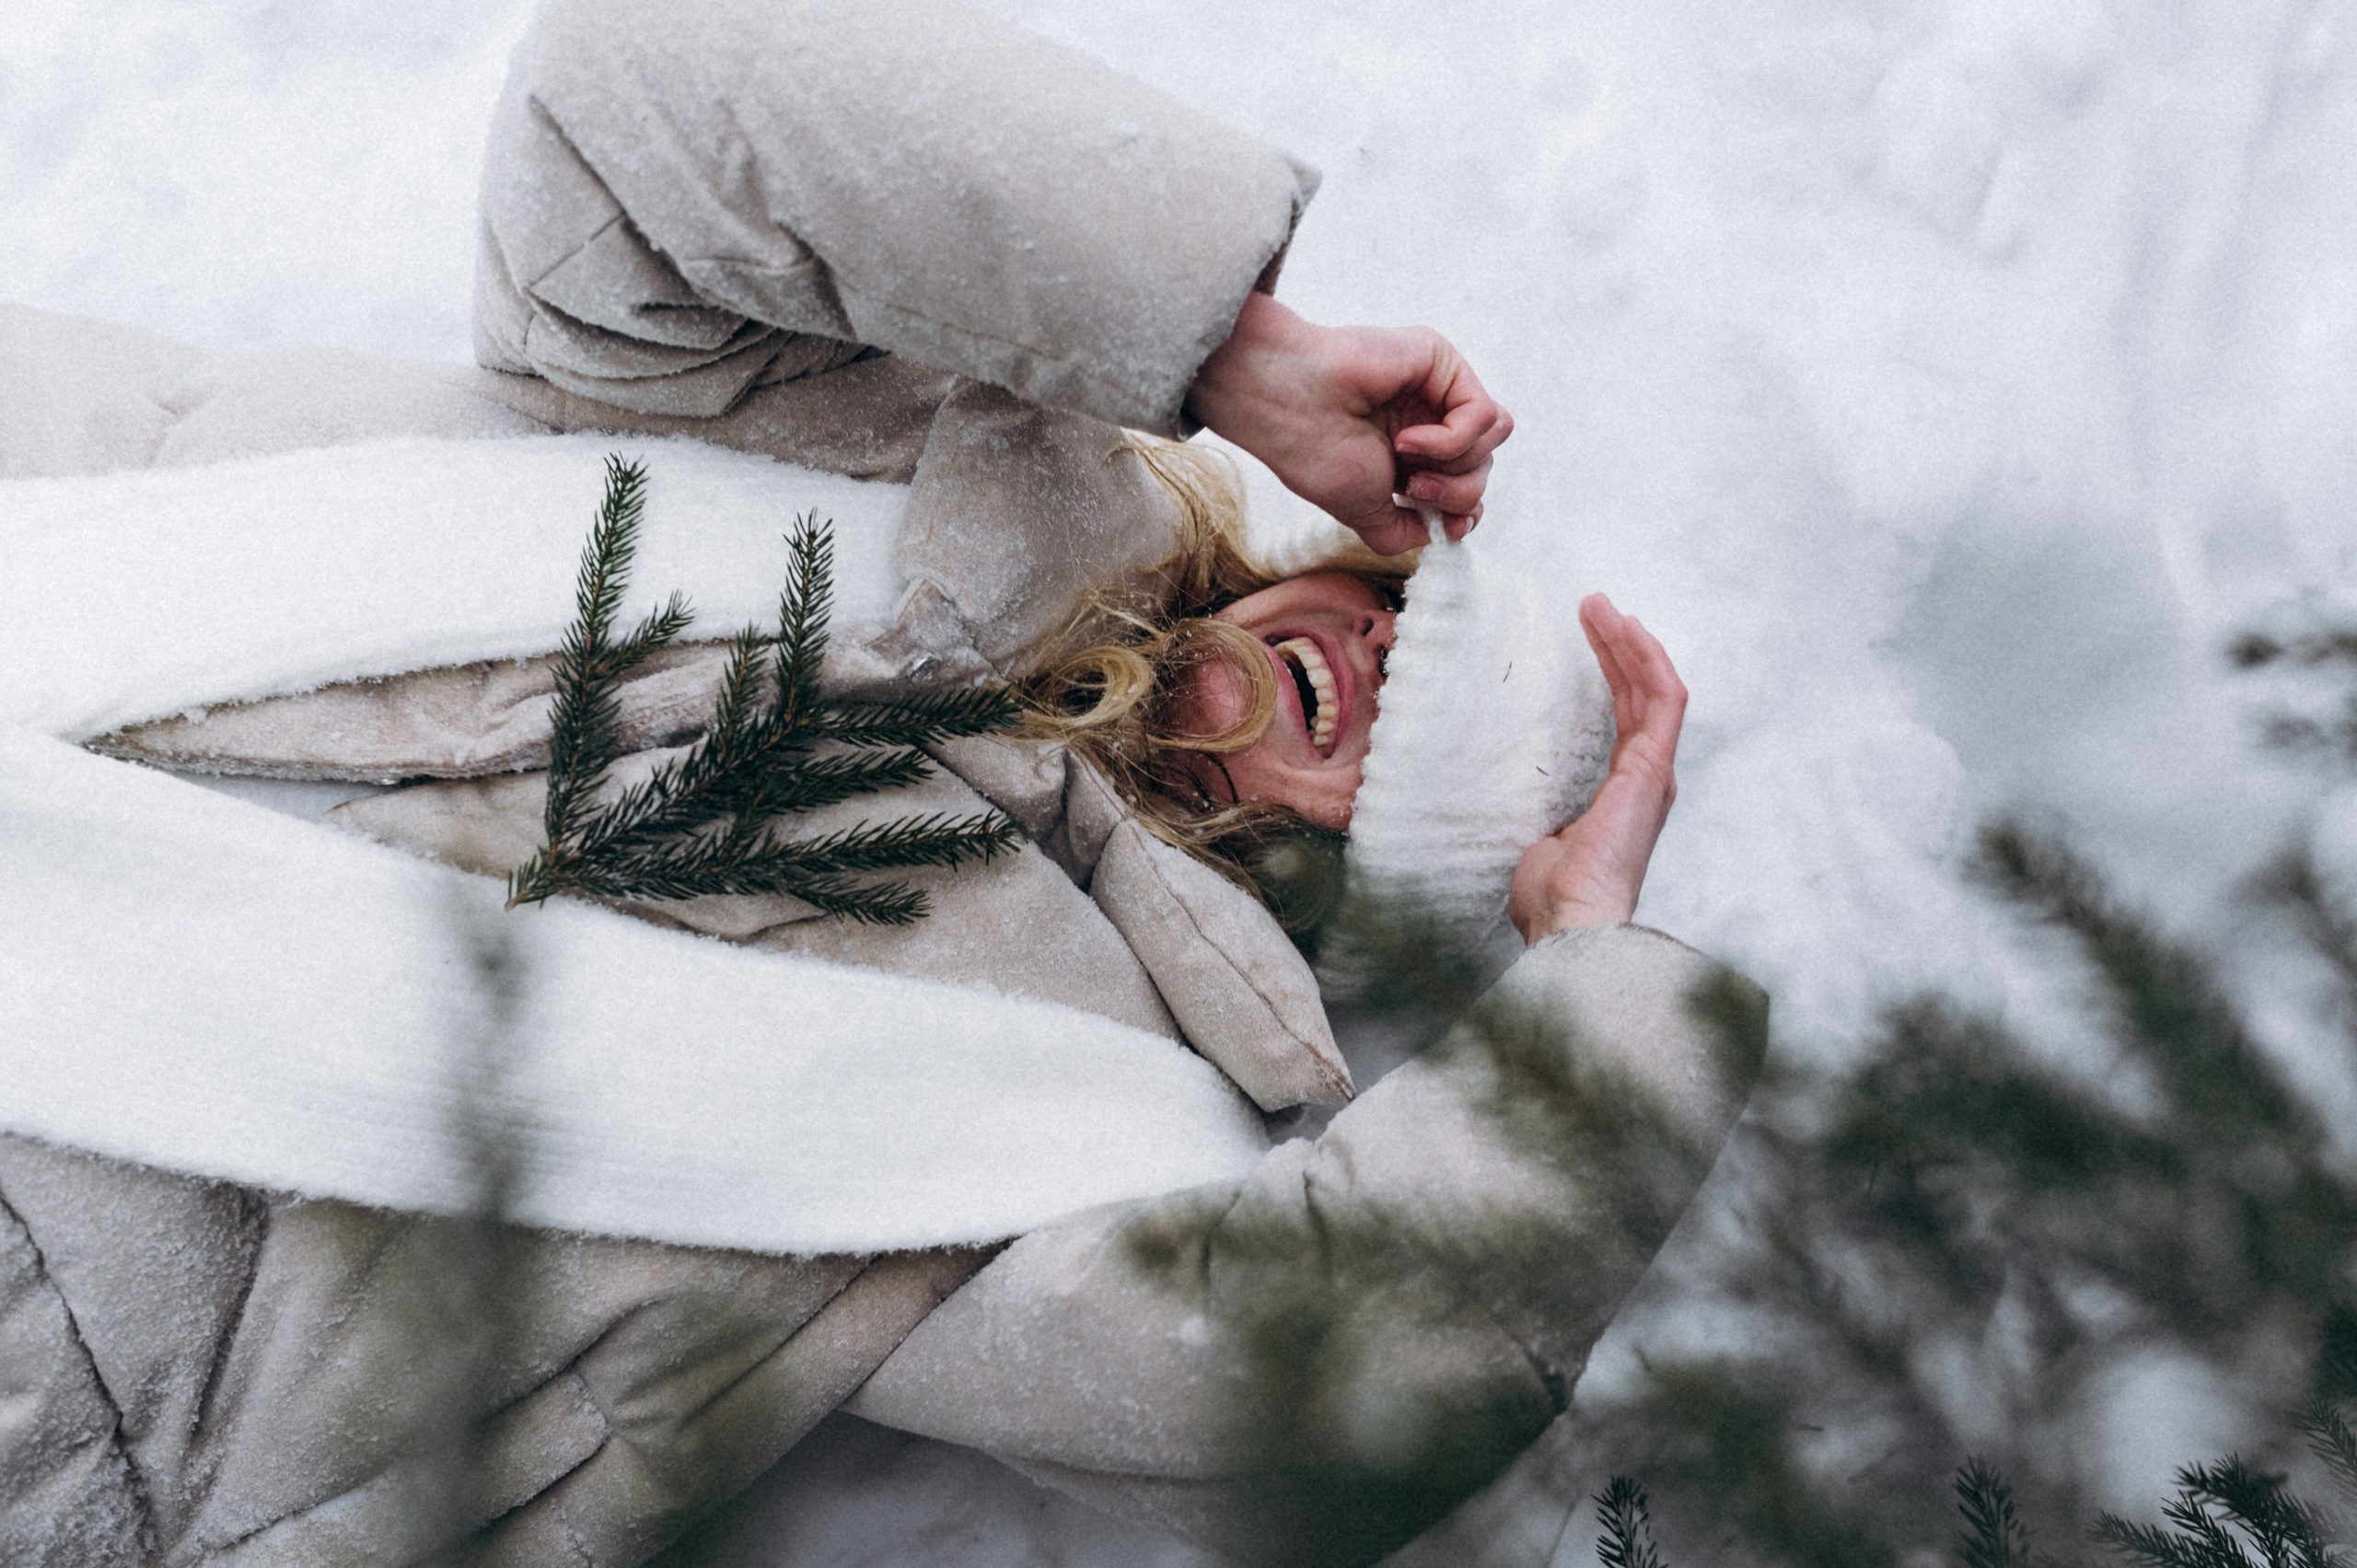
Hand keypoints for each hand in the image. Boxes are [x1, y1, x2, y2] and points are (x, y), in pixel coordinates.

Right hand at [1185, 293, 1513, 555]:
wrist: (1288, 408)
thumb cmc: (1315, 454)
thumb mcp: (1366, 513)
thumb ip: (1406, 531)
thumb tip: (1443, 533)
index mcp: (1407, 452)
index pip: (1467, 482)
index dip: (1467, 509)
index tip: (1447, 526)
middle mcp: (1425, 418)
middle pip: (1485, 465)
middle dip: (1457, 493)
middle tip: (1410, 489)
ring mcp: (1435, 389)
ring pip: (1494, 439)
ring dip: (1456, 465)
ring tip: (1407, 463)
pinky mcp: (1442, 362)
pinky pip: (1484, 414)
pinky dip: (1450, 440)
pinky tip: (1406, 439)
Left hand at [1508, 594, 1685, 942]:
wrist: (1570, 923)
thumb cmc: (1552, 899)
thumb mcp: (1541, 842)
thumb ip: (1545, 819)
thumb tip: (1532, 820)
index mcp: (1623, 795)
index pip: (1622, 718)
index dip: (1610, 674)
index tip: (1589, 636)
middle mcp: (1646, 779)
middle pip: (1638, 695)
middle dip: (1617, 646)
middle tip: (1592, 605)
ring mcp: (1653, 772)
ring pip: (1653, 688)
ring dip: (1630, 643)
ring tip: (1600, 604)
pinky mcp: (1654, 767)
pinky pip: (1664, 699)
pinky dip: (1648, 659)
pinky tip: (1627, 628)